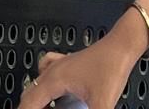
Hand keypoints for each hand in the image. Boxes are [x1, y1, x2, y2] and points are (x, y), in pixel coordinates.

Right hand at [19, 29, 146, 108]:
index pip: (29, 104)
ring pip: (36, 85)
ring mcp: (59, 66)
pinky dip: (43, 87)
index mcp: (54, 80)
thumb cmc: (111, 67)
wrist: (121, 47)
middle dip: (28, 108)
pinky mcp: (68, 65)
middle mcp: (52, 71)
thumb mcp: (102, 103)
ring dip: (35, 101)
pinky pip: (45, 74)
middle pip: (28, 95)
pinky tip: (52, 94)